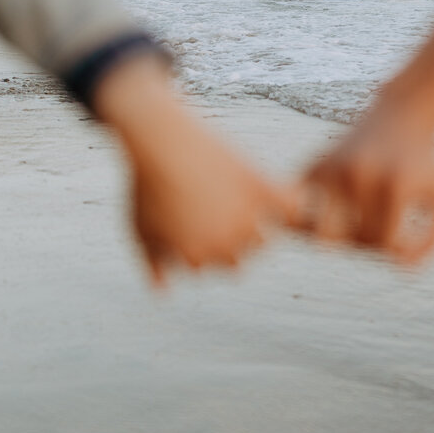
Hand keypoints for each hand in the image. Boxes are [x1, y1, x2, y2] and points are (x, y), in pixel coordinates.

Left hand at [93, 56, 285, 283]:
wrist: (161, 140)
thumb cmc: (146, 184)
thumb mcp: (140, 228)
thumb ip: (152, 264)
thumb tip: (165, 291)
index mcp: (196, 258)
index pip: (209, 267)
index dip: (200, 246)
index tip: (191, 220)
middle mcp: (225, 244)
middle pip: (237, 260)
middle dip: (225, 243)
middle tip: (213, 212)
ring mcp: (246, 219)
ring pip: (263, 242)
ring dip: (255, 231)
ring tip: (237, 206)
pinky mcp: (261, 189)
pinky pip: (290, 208)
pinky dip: (293, 206)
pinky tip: (288, 199)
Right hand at [294, 86, 433, 265]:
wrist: (402, 115)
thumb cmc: (426, 164)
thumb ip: (432, 242)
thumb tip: (398, 267)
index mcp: (394, 185)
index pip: (382, 242)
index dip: (393, 247)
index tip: (403, 232)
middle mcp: (358, 175)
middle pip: (349, 240)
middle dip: (363, 243)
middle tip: (374, 227)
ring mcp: (332, 168)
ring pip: (315, 232)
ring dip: (332, 238)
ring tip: (349, 226)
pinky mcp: (313, 165)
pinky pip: (301, 212)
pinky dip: (314, 219)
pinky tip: (337, 209)